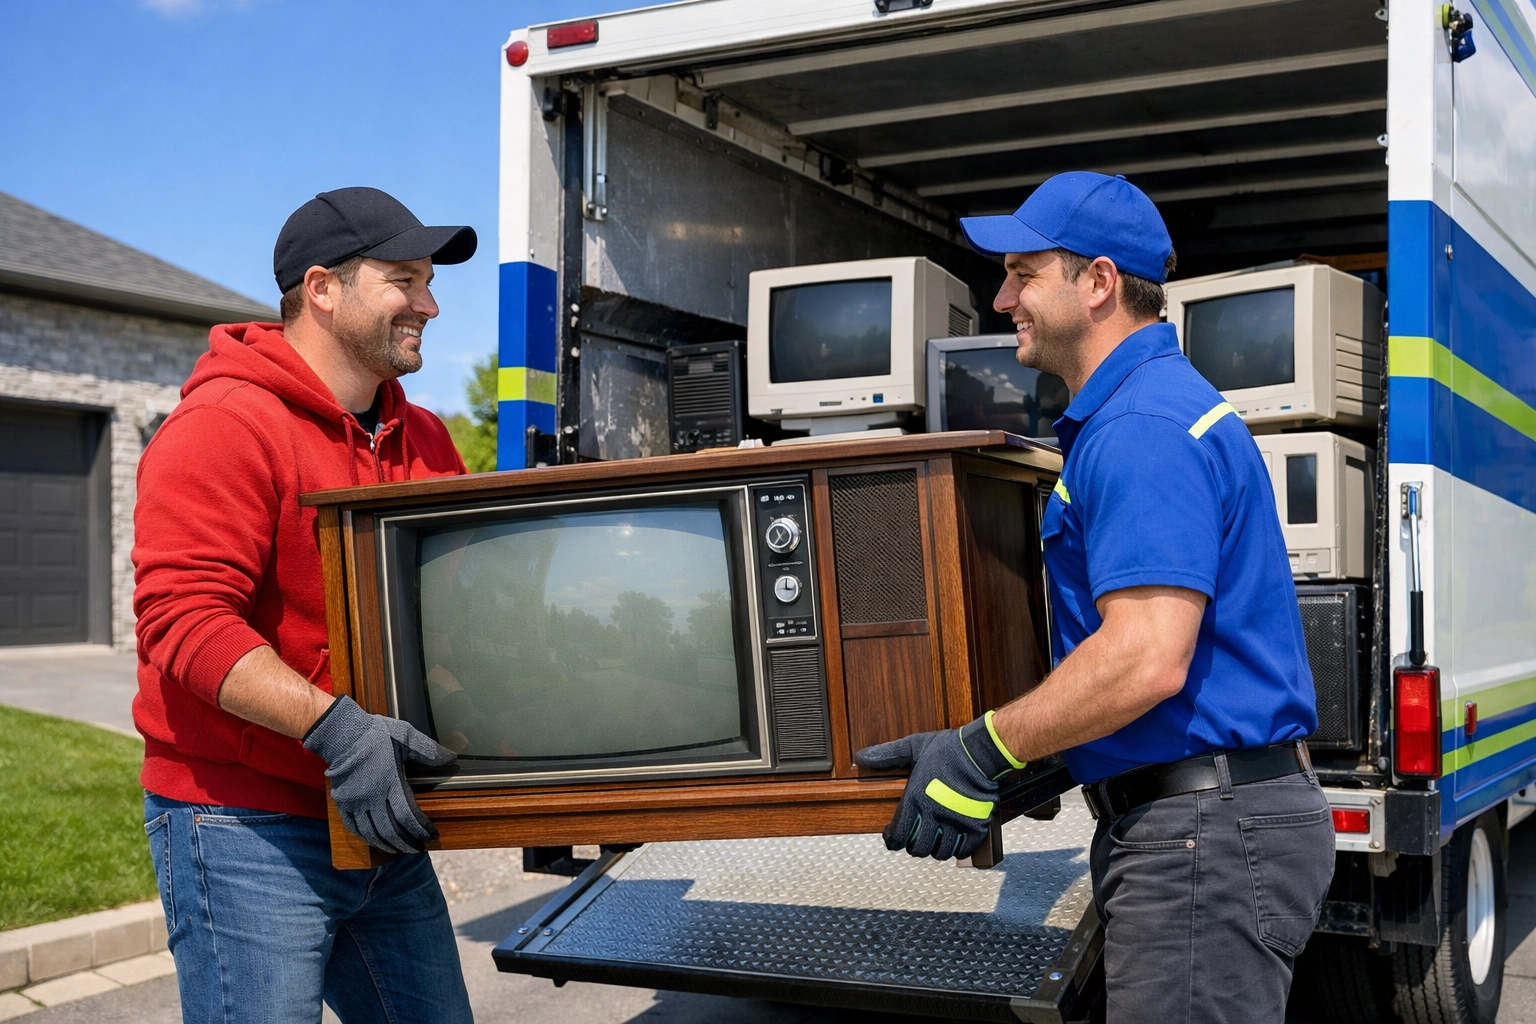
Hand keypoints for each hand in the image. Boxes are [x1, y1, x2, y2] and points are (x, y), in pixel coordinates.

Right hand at [302, 696, 456, 854]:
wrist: (341, 734)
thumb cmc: (374, 735)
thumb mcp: (406, 737)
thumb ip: (428, 751)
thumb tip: (451, 758)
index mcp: (390, 783)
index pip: (408, 815)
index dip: (421, 829)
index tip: (431, 835)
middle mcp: (372, 797)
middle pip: (390, 830)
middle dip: (406, 842)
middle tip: (418, 848)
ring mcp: (355, 802)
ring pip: (372, 833)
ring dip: (387, 844)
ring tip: (400, 848)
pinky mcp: (343, 803)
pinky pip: (354, 828)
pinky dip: (366, 837)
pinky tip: (375, 840)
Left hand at [854, 711, 1025, 860]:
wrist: (982, 751)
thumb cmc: (949, 748)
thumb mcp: (914, 746)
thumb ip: (888, 755)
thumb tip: (862, 757)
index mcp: (915, 798)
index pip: (898, 835)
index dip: (892, 840)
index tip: (893, 838)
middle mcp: (933, 814)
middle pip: (918, 849)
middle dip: (914, 846)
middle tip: (916, 839)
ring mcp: (955, 822)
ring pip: (940, 852)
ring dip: (936, 849)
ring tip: (936, 840)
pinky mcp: (975, 825)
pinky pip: (963, 850)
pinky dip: (958, 850)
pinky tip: (955, 841)